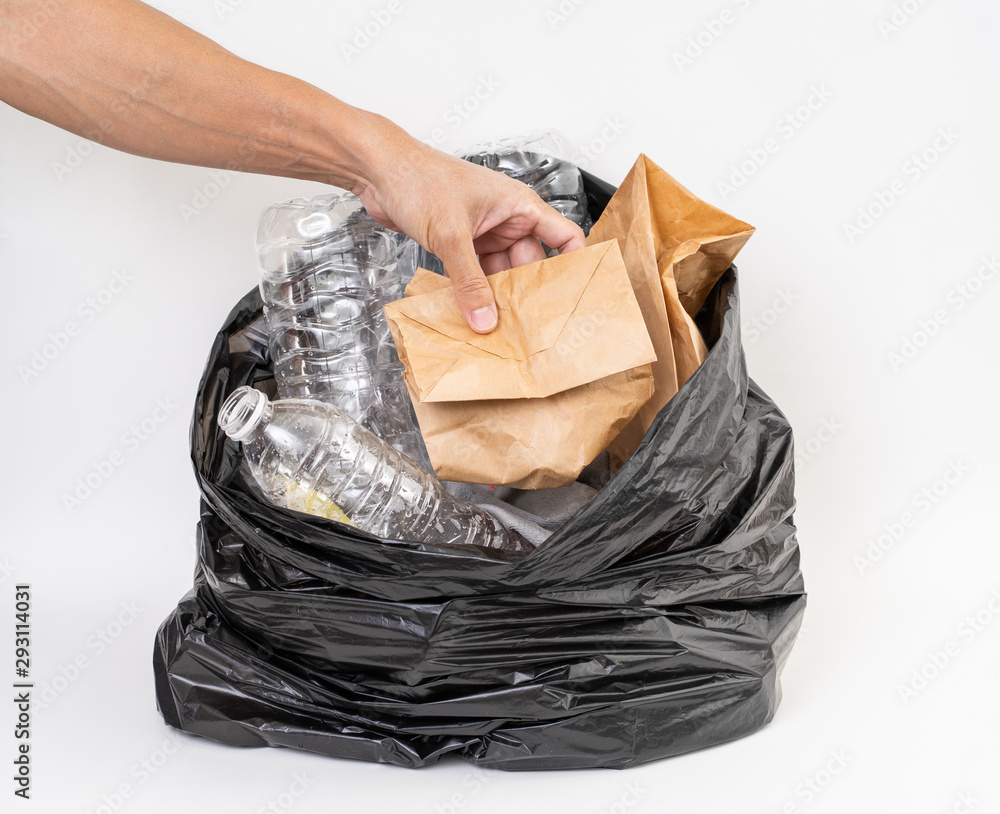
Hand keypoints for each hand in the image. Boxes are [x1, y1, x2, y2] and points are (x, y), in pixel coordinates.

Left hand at [355, 128, 585, 332]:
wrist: (378, 171)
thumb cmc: (419, 178)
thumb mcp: (450, 234)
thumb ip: (468, 281)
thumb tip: (485, 318)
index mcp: (519, 205)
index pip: (564, 236)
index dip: (575, 264)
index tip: (577, 294)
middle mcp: (505, 219)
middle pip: (530, 264)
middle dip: (528, 293)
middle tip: (530, 326)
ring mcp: (483, 233)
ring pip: (501, 273)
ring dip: (498, 297)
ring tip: (501, 326)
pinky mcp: (460, 243)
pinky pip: (476, 274)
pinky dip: (475, 292)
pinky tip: (474, 313)